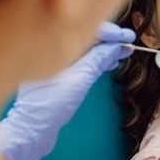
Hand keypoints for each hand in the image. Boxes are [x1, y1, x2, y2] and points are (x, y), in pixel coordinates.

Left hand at [0, 21, 134, 159]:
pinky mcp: (59, 73)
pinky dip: (96, 60)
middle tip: (128, 42)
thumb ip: (97, 60)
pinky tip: (110, 62)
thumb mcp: (79, 80)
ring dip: (105, 50)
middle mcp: (51, 48)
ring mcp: (55, 61)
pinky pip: (81, 60)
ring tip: (123, 53)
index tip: (127, 37)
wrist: (31, 131)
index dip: (109, 32)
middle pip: (85, 36)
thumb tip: (115, 46)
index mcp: (51, 44)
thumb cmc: (50, 106)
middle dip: (109, 40)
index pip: (84, 29)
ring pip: (85, 48)